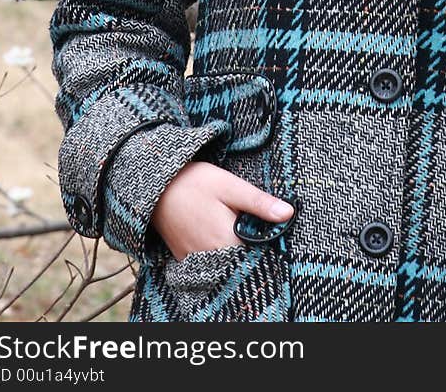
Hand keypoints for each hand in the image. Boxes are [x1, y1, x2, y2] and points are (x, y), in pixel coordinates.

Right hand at [150, 160, 294, 261]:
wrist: (157, 186)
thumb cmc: (195, 183)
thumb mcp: (230, 187)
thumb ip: (259, 203)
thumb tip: (288, 214)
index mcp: (227, 240)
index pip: (259, 255)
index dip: (269, 245)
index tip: (273, 230)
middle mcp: (211, 257)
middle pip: (242, 261)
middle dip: (253, 248)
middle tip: (254, 224)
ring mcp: (196, 260)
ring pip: (226, 263)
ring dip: (236, 251)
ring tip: (237, 228)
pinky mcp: (185, 257)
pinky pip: (209, 263)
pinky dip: (218, 253)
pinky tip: (220, 234)